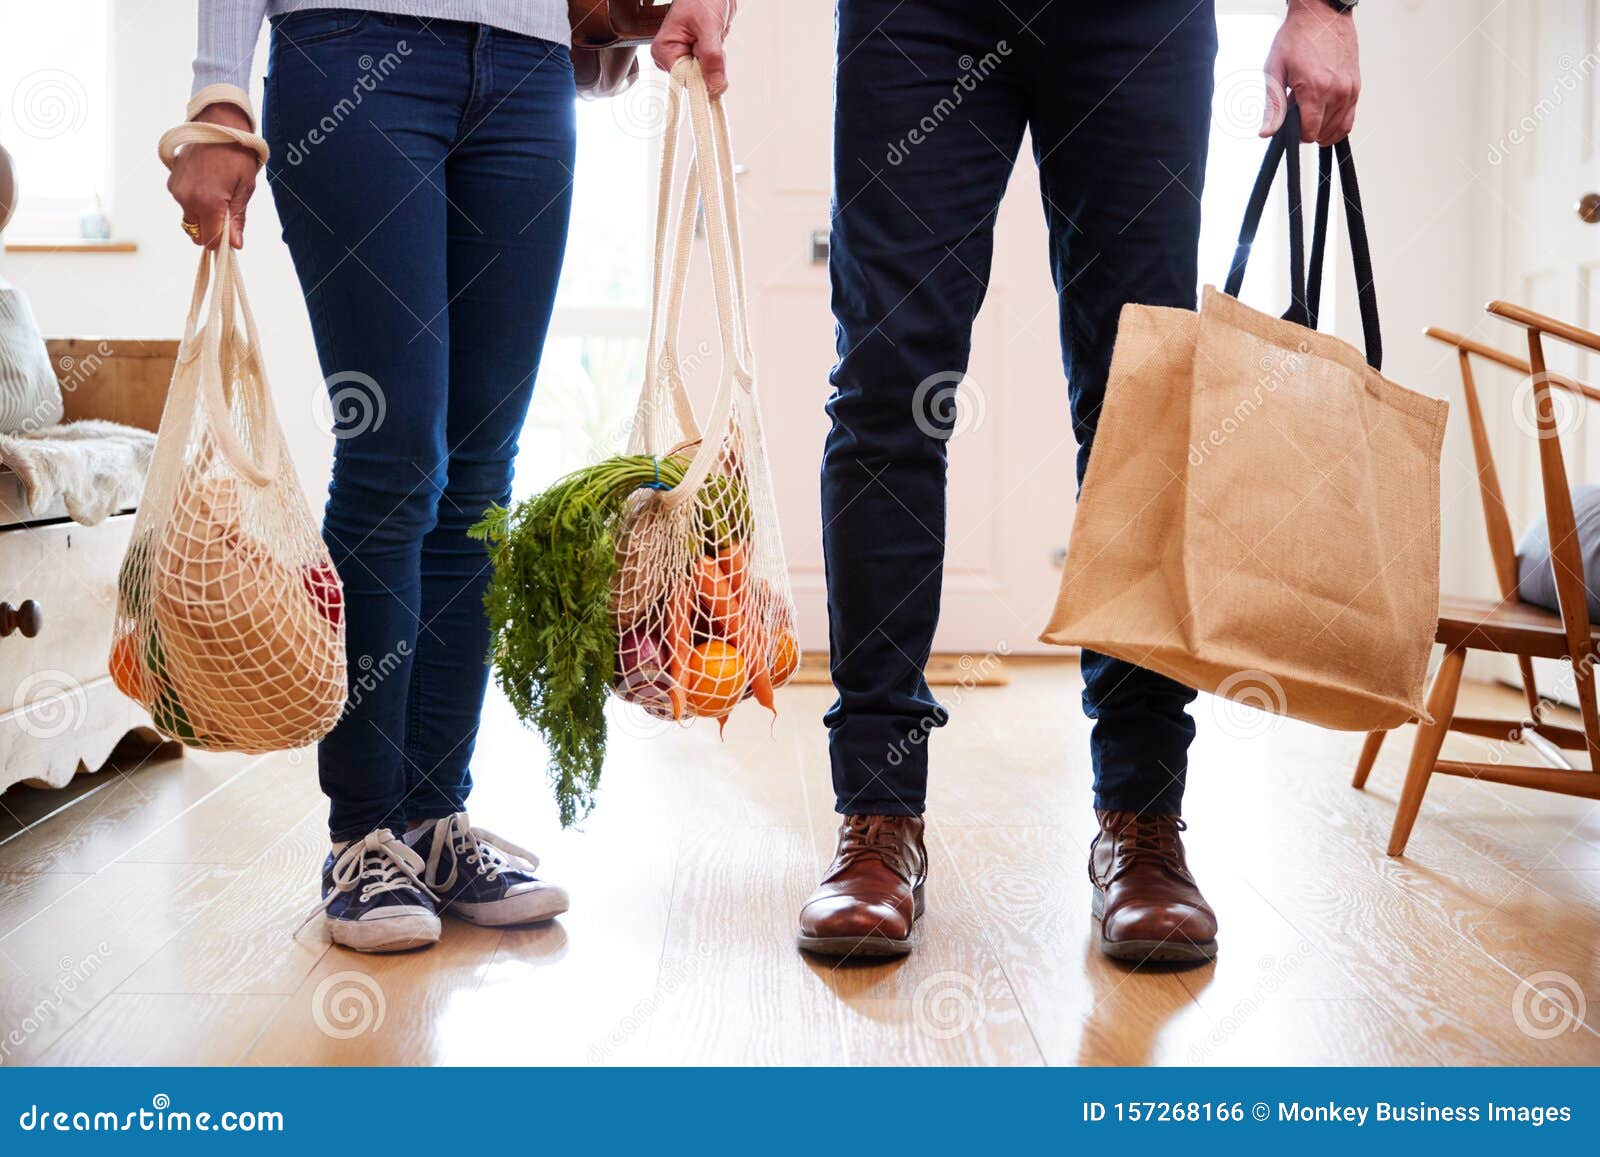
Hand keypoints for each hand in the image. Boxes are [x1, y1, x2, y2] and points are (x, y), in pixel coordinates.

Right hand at [165, 103, 257, 247]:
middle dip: (212, 231)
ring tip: (219, 194)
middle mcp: (187, 199)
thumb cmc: (237, 154)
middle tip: (228, 215)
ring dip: (203, 216)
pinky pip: (184, 203)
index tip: (233, 239)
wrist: (218, 124)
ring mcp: (176, 190)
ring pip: (190, 219)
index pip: (211, 241)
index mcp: (208, 202)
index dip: (223, 244)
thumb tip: (235, 244)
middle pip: (198, 234)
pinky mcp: (172, 182)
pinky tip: (208, 184)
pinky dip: (195, 202)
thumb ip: (237, 219)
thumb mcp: (245, 188)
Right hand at [652, 0, 735, 96]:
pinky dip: (718, 59)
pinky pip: (711, 70)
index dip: (701, 79)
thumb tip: (715, 85)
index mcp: (665, 50)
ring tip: (711, 38)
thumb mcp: (708, 27)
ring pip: (705, 76)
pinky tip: (714, 41)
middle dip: (710, 66)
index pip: (683, 80)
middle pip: (695, 80)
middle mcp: (671, 57)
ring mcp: (684, 58)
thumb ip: (712, 58)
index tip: (714, 71)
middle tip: (711, 42)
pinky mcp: (696, 58)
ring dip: (715, 61)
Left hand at [1261, 0, 1359, 145]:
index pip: (1310, 133)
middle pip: (1323, 133)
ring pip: (1338, 129)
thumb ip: (1273, 106)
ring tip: (1309, 106)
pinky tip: (1323, 112)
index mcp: (1316, 89)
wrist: (1321, 14)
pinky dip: (1336, 122)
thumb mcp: (1275, 71)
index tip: (1289, 124)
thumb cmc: (1297, 36)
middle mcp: (1338, 91)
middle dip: (1307, 127)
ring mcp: (1350, 89)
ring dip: (1322, 126)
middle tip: (1297, 108)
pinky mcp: (1357, 86)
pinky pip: (1350, 118)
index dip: (1296, 134)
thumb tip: (1267, 132)